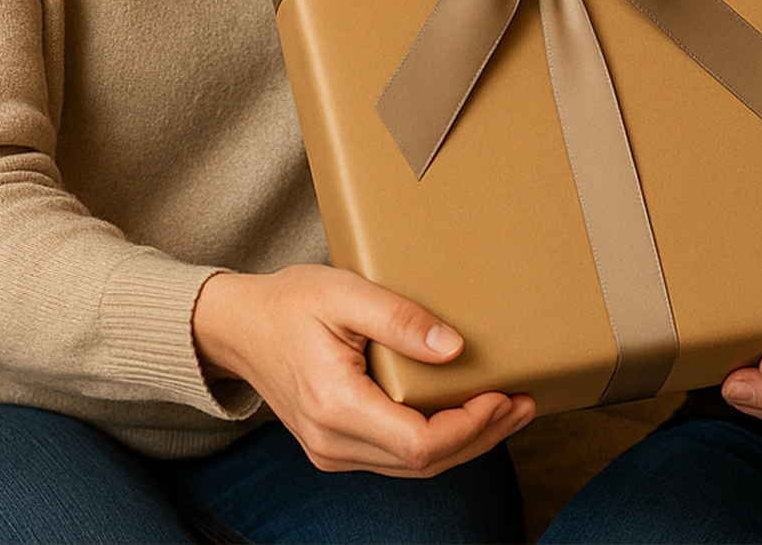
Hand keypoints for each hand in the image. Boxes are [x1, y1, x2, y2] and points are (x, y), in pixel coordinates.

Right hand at [192, 264, 535, 475]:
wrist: (238, 326)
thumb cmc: (290, 303)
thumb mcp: (346, 293)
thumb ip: (400, 320)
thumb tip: (454, 348)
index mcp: (335, 405)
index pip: (419, 443)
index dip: (470, 427)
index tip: (504, 395)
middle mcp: (332, 442)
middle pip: (423, 463)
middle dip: (481, 436)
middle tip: (523, 404)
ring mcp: (331, 450)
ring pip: (413, 467)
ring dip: (464, 443)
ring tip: (508, 410)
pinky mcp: (336, 445)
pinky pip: (396, 457)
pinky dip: (437, 442)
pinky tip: (465, 417)